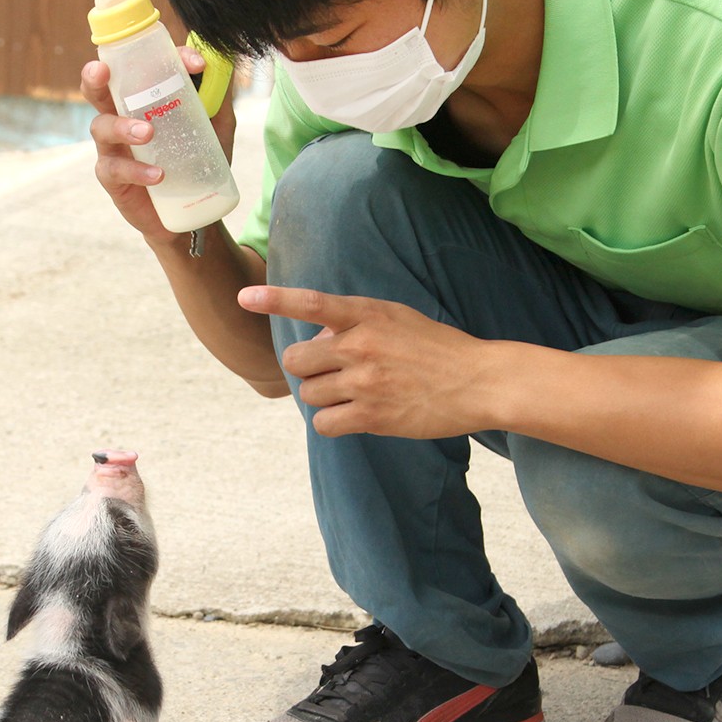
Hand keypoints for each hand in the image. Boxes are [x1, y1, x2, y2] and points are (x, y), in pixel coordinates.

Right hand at [81, 47, 237, 244]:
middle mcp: (121, 118)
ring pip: (102, 127)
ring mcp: (113, 149)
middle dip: (94, 76)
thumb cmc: (195, 163)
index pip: (137, 69)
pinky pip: (114, 170)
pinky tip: (158, 175)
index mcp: (140, 100)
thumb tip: (224, 65)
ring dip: (123, 127)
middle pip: (97, 90)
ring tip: (148, 133)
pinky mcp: (113, 179)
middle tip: (103, 70)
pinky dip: (136, 170)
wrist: (193, 213)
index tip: (195, 64)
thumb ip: (217, 101)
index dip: (158, 56)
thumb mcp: (214, 130)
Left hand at [239, 286, 502, 437]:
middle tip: (332, 371)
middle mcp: (361, 346)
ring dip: (321, 396)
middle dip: (307, 367)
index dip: (274, 299)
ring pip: (308, 393)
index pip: (312, 303)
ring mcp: (365, 383)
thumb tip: (317, 335)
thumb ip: (355, 321)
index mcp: (368, 315)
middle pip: (297, 359)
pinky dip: (332, 422)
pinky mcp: (372, 417)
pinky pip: (324, 424)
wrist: (477, 382)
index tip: (244, 297)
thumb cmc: (437, 349)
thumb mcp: (397, 318)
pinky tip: (353, 416)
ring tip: (351, 394)